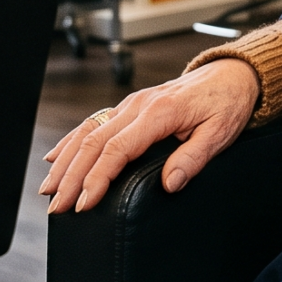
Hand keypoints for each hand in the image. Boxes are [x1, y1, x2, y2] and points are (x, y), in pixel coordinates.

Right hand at [40, 56, 258, 213]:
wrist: (232, 74)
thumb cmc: (227, 102)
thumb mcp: (220, 132)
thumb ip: (193, 158)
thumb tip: (170, 183)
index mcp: (159, 112)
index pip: (118, 148)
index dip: (97, 178)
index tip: (84, 203)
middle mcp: (139, 105)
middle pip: (94, 142)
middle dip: (71, 177)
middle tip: (57, 207)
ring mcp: (131, 104)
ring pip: (88, 132)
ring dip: (65, 161)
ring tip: (49, 190)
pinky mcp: (130, 106)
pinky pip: (94, 122)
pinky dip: (71, 141)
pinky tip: (55, 158)